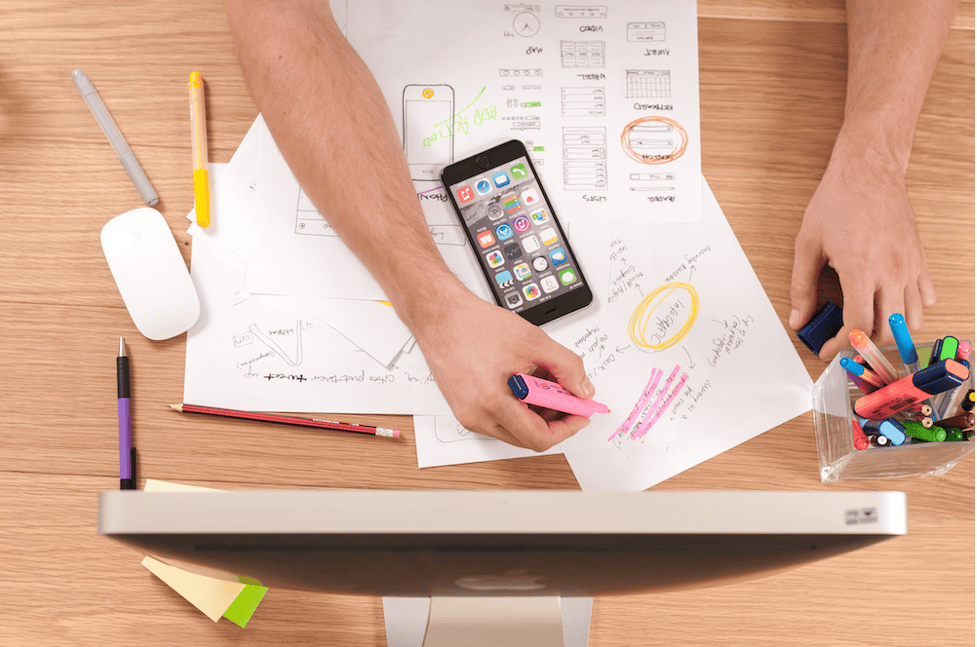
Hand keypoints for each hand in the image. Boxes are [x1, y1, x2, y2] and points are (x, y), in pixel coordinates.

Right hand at [411, 285, 594, 450]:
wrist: (439, 316)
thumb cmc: (473, 325)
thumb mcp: (532, 340)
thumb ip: (566, 366)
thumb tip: (582, 389)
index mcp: (491, 402)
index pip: (539, 438)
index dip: (567, 428)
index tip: (580, 414)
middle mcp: (476, 416)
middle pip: (528, 437)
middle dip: (554, 419)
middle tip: (568, 396)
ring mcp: (468, 415)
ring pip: (514, 429)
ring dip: (537, 412)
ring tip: (546, 381)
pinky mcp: (464, 408)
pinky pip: (500, 419)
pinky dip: (520, 406)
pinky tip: (527, 382)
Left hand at [789, 137, 935, 359]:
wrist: (869, 171)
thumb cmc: (837, 202)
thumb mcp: (807, 245)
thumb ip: (802, 287)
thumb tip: (798, 319)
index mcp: (861, 271)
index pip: (857, 326)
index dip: (840, 346)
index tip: (827, 349)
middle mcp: (891, 273)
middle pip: (887, 331)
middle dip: (864, 345)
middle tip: (844, 343)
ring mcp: (910, 267)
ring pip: (911, 320)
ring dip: (890, 332)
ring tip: (867, 329)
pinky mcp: (920, 259)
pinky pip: (925, 298)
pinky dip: (911, 311)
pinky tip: (891, 307)